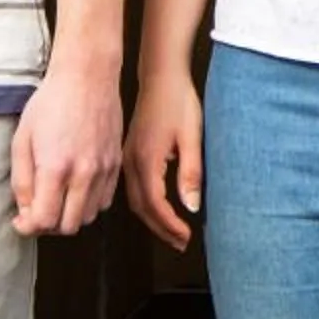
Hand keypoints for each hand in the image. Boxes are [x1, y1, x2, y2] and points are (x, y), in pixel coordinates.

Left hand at [12, 60, 123, 235]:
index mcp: (55, 168)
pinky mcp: (116, 163)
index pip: (44, 221)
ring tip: (57, 199)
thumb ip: (21, 181)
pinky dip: (89, 204)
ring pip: (88, 217)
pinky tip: (76, 188)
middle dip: (48, 225)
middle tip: (37, 210)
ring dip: (69, 216)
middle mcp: (83, 173)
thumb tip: (25, 212)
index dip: (27, 227)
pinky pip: (105, 201)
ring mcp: (103, 169)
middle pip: (67, 226)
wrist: (87, 75)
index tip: (21, 220)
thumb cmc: (50, 102)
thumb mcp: (22, 140)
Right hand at [123, 72, 202, 251]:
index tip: (186, 237)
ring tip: (172, 232)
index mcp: (147, 160)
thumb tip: (191, 206)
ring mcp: (127, 158)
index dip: (170, 225)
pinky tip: (157, 209)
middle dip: (161, 229)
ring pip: (135, 201)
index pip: (156, 205)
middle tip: (180, 243)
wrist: (160, 76)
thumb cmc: (178, 101)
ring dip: (153, 220)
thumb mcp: (191, 136)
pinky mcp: (128, 154)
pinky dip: (145, 205)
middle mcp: (132, 163)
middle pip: (142, 208)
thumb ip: (191, 172)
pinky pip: (133, 188)